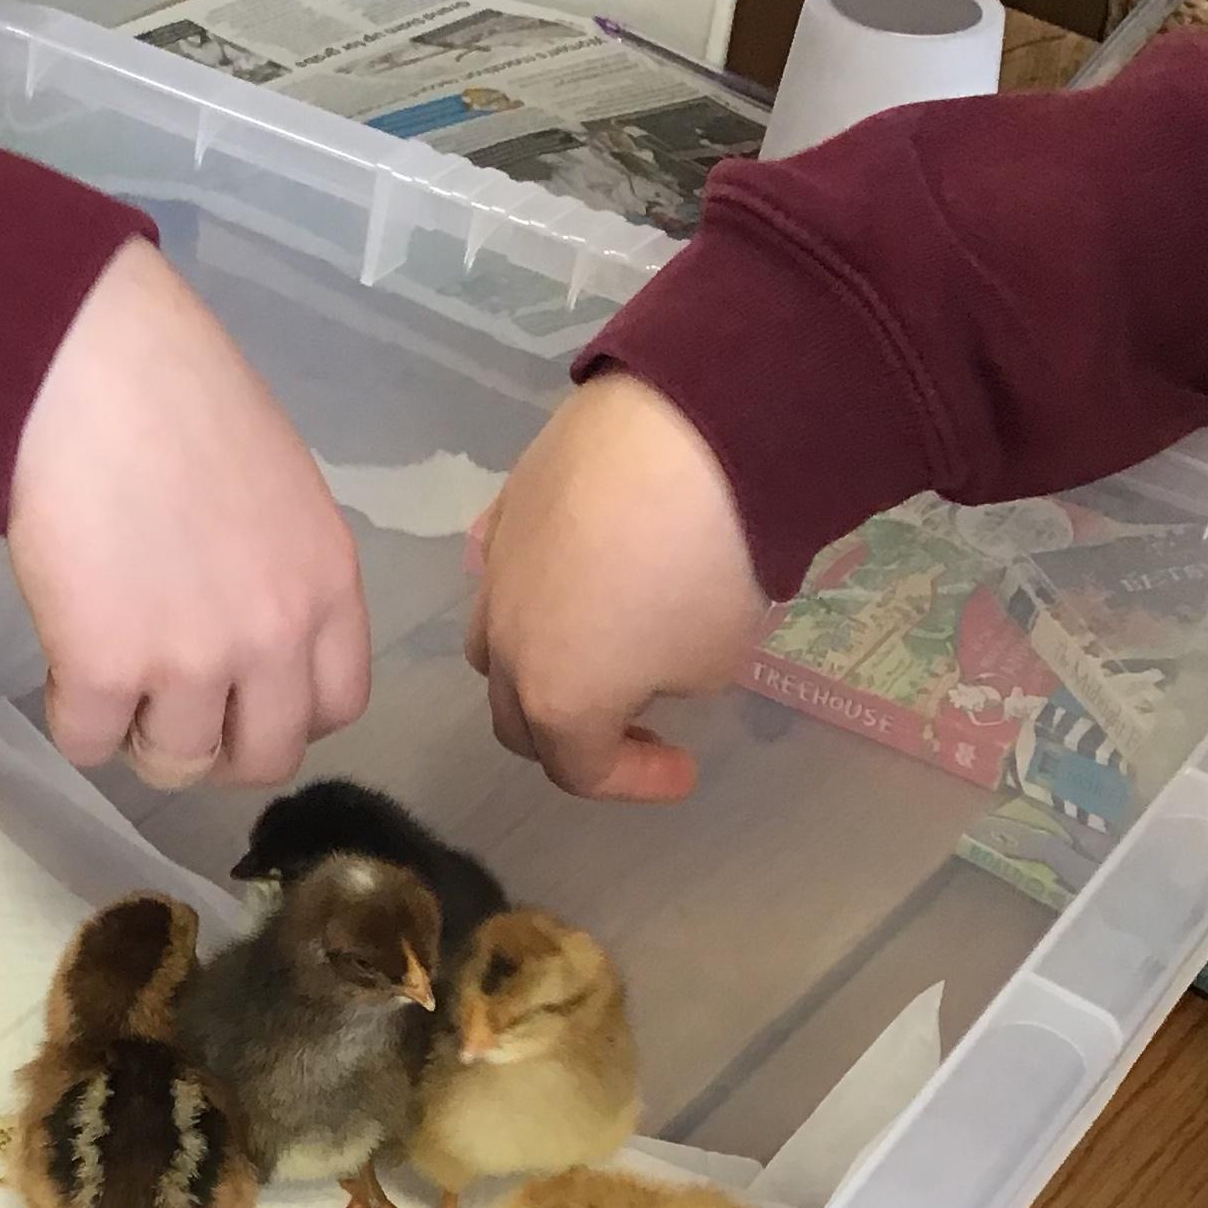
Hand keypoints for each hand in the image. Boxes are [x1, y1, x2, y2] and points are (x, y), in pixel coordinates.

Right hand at [7, 239, 369, 788]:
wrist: (90, 363)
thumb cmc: (177, 395)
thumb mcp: (280, 489)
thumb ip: (280, 573)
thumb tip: (247, 631)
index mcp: (328, 585)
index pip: (338, 708)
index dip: (283, 713)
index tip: (242, 693)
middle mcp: (275, 636)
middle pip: (264, 758)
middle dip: (215, 746)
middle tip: (168, 705)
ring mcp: (191, 660)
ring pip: (174, 764)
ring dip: (137, 734)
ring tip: (108, 675)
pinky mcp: (104, 668)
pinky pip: (88, 742)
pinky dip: (71, 716)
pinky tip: (64, 658)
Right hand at [466, 370, 766, 801]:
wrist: (687, 426)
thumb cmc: (711, 566)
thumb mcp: (715, 656)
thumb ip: (670, 678)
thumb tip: (646, 652)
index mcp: (557, 700)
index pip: (582, 769)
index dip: (635, 780)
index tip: (685, 769)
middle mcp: (506, 644)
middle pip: (517, 718)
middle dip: (571, 735)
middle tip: (629, 723)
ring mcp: (495, 570)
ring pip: (492, 644)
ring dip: (536, 664)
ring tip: (591, 644)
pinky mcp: (505, 503)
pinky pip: (500, 567)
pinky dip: (532, 587)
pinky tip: (572, 569)